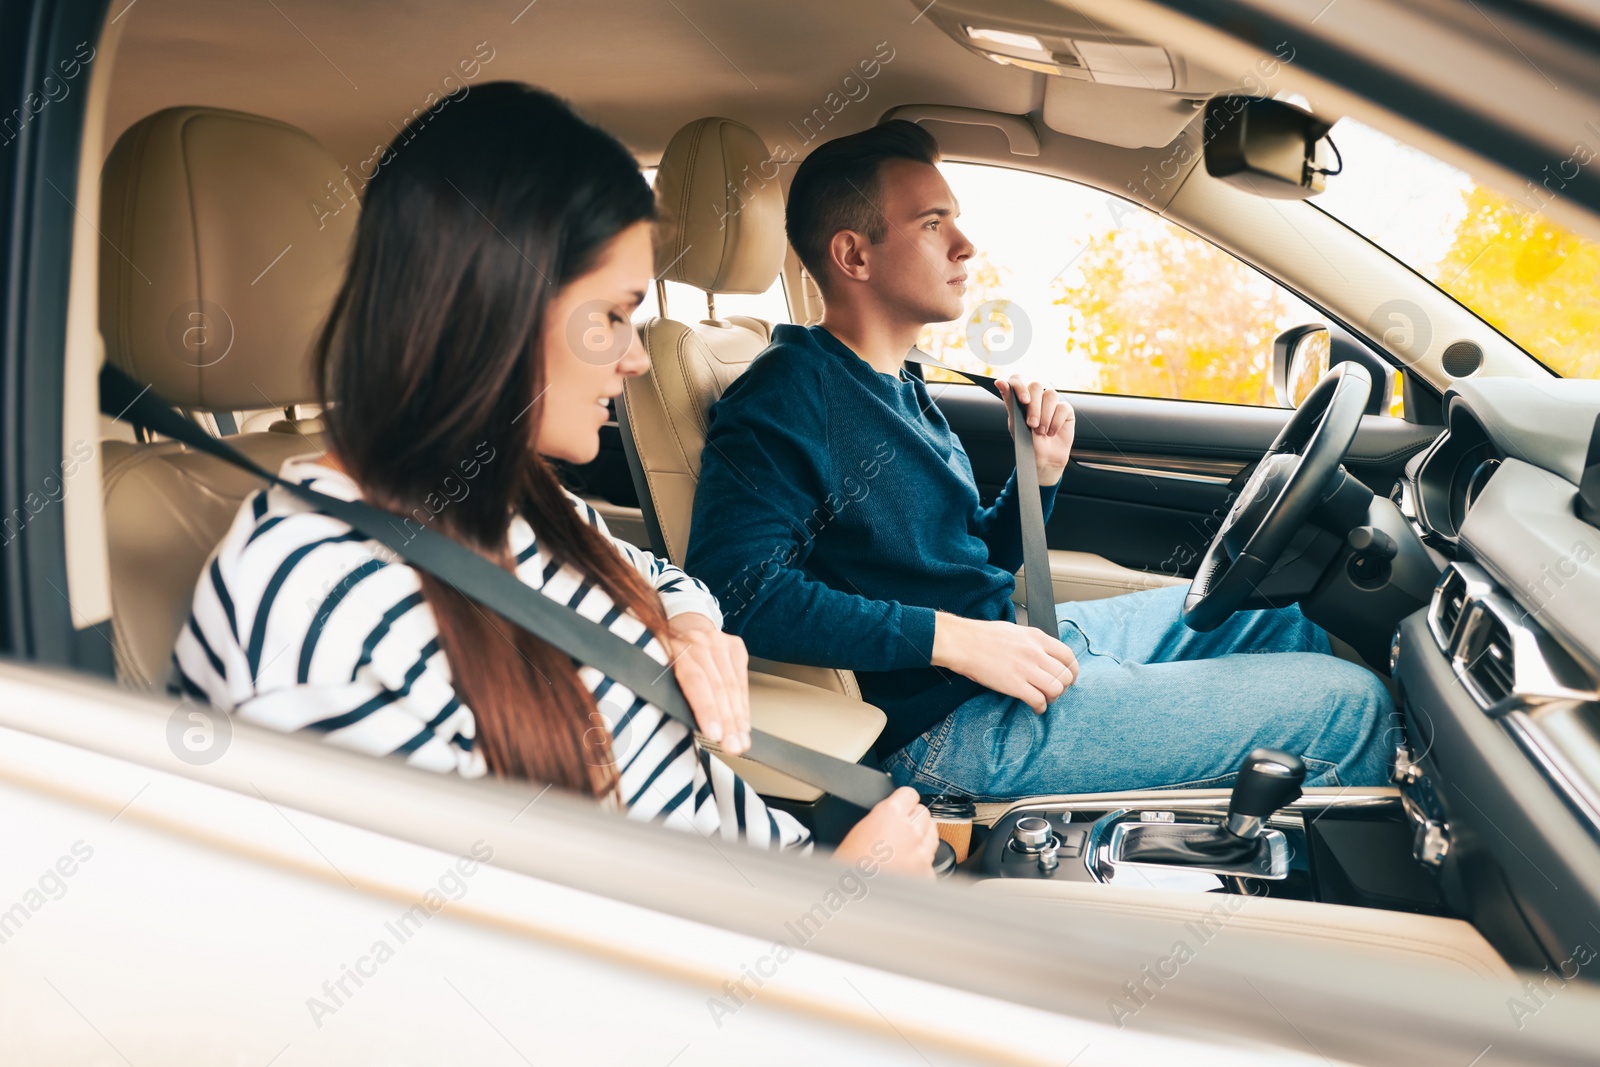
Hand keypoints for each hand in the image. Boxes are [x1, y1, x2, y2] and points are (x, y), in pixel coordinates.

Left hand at [662, 613, 750, 754]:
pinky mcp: (736, 647)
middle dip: (727, 721)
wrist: (685, 622)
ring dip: (738, 718)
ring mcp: (720, 642)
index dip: (706, 708)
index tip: (714, 733)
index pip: (695, 680)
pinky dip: (743, 706)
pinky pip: (742, 681)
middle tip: (732, 746)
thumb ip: (666, 689)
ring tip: (740, 741)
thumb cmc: (667, 653)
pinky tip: (744, 724)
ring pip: (732, 685)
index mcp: (675, 646)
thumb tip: (672, 726)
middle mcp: (700, 641)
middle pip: (718, 686)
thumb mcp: (657, 666)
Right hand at [833, 787, 939, 877]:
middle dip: (913, 819)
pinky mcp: (926, 872)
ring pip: (932, 834)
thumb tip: (893, 815)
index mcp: (890, 813)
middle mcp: (910, 830)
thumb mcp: (860, 829)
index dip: (905, 800)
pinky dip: (921, 864)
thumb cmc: (848, 866)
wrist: (852, 894)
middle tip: (900, 831)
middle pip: (924, 813)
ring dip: (922, 838)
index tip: (903, 805)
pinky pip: (930, 861)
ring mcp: (921, 852)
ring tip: (904, 849)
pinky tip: (906, 868)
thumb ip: (882, 817)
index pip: (910, 794)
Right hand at [930, 612, 1077, 713]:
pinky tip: (1034, 707)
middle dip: (1063, 687)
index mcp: (1037, 637)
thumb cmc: (982, 636)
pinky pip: (1038, 700)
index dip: (1072, 671)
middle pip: (1065, 675)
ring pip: (1056, 689)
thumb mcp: (1015, 631)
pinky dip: (1040, 707)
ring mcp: (1026, 669)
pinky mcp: (1014, 684)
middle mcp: (1036, 652)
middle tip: (1054, 691)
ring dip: (1052, 698)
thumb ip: (1033, 643)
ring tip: (1043, 699)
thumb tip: (1043, 656)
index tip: (1069, 678)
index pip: (1068, 656)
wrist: (962, 642)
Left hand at [995, 377, 1074, 485]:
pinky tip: (1051, 432)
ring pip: (1051, 395)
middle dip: (1034, 407)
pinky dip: (1055, 422)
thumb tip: (999, 382)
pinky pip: (1062, 407)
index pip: (1018, 380)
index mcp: (1021, 397)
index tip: (1023, 401)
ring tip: (1041, 431)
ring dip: (1045, 416)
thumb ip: (1010, 401)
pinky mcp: (1065, 409)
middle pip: (1036, 386)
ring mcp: (1051, 402)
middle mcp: (1036, 396)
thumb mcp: (1015, 422)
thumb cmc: (1026, 440)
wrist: (1042, 458)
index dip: (1020, 386)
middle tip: (1031, 424)